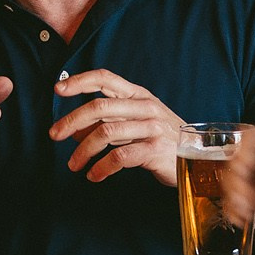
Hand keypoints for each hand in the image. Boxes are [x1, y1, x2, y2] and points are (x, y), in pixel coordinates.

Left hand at [51, 69, 182, 184]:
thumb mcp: (136, 124)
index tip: (58, 89)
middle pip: (99, 107)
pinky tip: (94, 175)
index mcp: (139, 95)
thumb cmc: (163, 140)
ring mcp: (151, 128)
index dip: (80, 81)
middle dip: (71, 121)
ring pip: (105, 134)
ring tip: (74, 164)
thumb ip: (108, 123)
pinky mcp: (154, 150)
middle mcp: (145, 107)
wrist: (199, 159)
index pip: (106, 78)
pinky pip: (119, 157)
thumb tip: (74, 130)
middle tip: (54, 135)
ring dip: (83, 151)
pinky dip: (101, 168)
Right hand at [224, 126, 254, 254]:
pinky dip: (233, 209)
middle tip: (243, 198)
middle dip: (235, 178)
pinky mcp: (254, 195)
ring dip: (232, 195)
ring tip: (244, 211)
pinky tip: (241, 220)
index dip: (242, 151)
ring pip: (232, 179)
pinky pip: (235, 198)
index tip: (244, 170)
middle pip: (236, 159)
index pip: (252, 139)